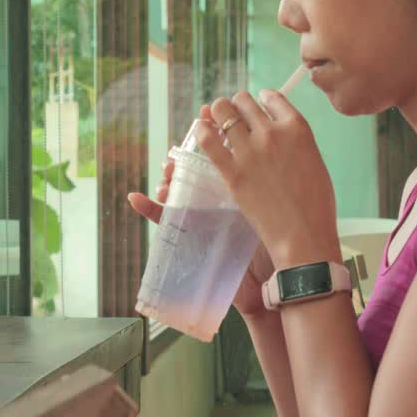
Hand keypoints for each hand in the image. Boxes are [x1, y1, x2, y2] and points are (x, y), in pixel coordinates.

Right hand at [126, 161, 275, 318]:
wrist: (274, 283)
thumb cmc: (280, 246)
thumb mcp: (272, 207)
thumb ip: (264, 184)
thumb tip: (259, 149)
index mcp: (236, 193)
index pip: (214, 165)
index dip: (204, 147)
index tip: (199, 133)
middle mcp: (216, 205)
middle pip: (191, 178)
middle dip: (180, 164)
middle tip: (177, 158)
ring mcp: (201, 221)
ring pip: (176, 195)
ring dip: (166, 181)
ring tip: (166, 174)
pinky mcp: (188, 240)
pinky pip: (165, 224)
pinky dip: (149, 210)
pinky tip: (136, 198)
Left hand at [195, 92, 340, 268]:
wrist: (303, 234)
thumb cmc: (315, 203)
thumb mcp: (313, 159)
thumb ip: (294, 141)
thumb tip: (276, 131)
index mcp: (297, 128)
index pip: (272, 98)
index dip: (262, 99)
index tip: (258, 104)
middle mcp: (272, 133)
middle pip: (244, 101)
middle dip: (238, 105)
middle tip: (235, 116)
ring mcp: (249, 151)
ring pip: (223, 111)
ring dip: (218, 112)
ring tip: (215, 119)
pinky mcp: (231, 171)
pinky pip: (208, 139)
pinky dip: (202, 130)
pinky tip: (202, 129)